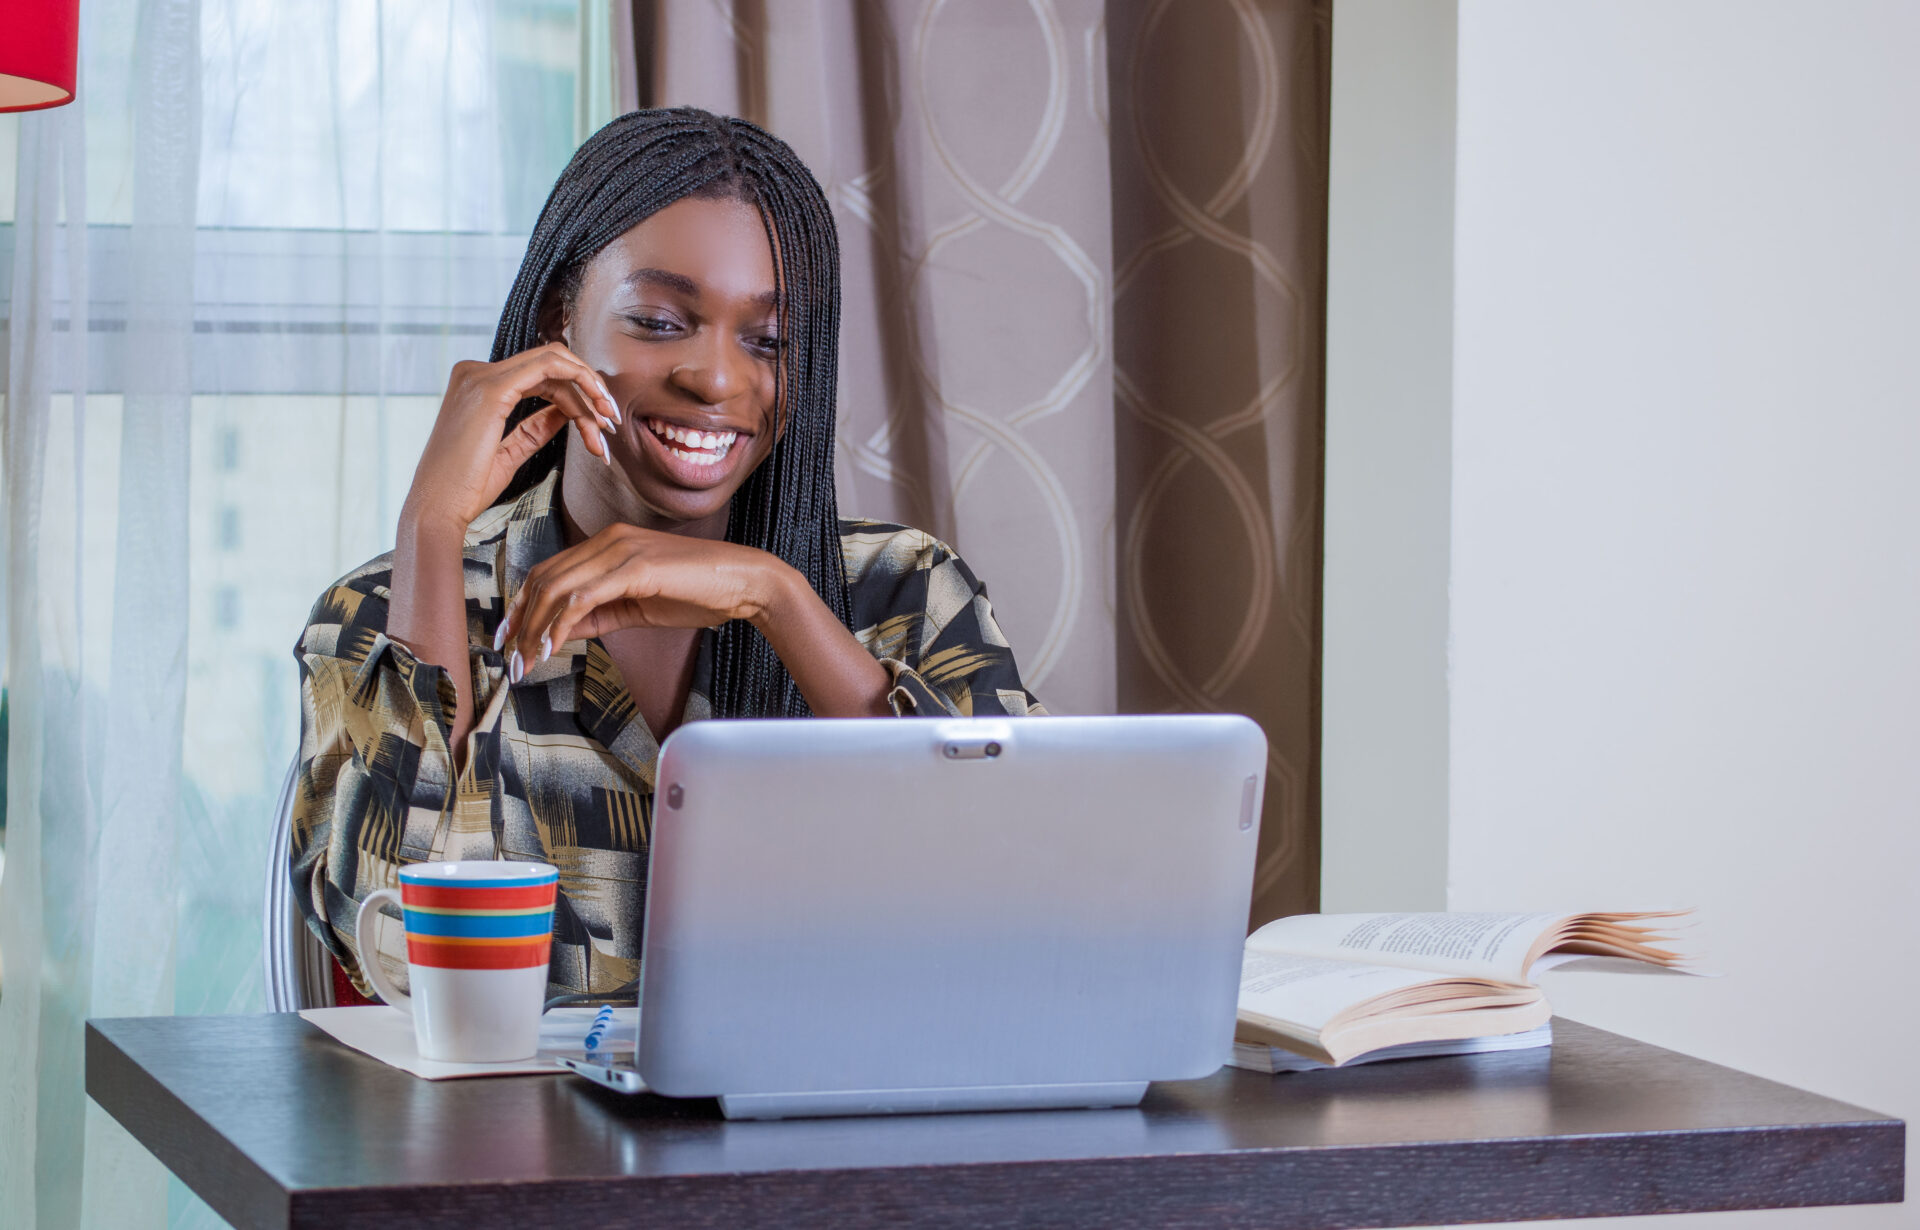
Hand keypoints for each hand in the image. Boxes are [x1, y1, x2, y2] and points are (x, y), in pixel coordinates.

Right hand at [402, 342, 623, 533]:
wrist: (438, 510)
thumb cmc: (466, 489)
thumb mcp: (509, 452)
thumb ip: (535, 428)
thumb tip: (564, 413)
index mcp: (475, 385)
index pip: (539, 375)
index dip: (576, 395)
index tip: (599, 427)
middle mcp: (475, 372)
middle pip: (550, 363)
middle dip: (589, 388)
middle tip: (610, 421)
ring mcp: (481, 376)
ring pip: (555, 361)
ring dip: (589, 389)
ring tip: (606, 425)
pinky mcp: (492, 389)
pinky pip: (549, 369)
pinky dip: (579, 386)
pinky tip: (593, 415)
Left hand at [497, 524, 793, 675]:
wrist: (745, 582)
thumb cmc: (700, 592)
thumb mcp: (636, 606)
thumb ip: (597, 614)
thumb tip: (557, 632)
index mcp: (609, 542)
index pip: (549, 570)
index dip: (522, 606)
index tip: (511, 638)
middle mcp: (609, 538)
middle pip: (544, 578)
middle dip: (521, 622)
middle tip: (513, 659)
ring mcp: (622, 549)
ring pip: (557, 587)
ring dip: (536, 629)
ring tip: (528, 660)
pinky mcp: (635, 567)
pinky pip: (582, 598)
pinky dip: (561, 625)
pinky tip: (553, 648)